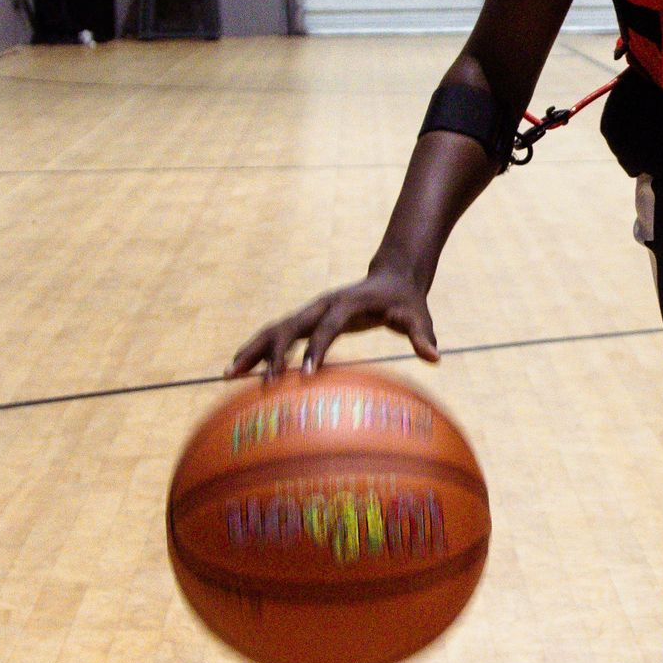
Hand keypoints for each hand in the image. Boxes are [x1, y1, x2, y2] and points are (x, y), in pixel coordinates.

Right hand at [229, 254, 437, 377]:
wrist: (392, 278)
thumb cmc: (406, 301)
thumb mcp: (418, 315)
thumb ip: (422, 334)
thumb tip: (435, 356)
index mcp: (346, 304)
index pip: (327, 326)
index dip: (316, 348)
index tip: (305, 375)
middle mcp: (322, 305)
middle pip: (289, 326)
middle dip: (273, 353)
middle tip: (262, 384)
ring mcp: (310, 312)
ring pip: (274, 330)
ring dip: (252, 350)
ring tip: (228, 374)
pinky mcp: (305, 321)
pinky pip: (276, 336)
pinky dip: (256, 351)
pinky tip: (236, 371)